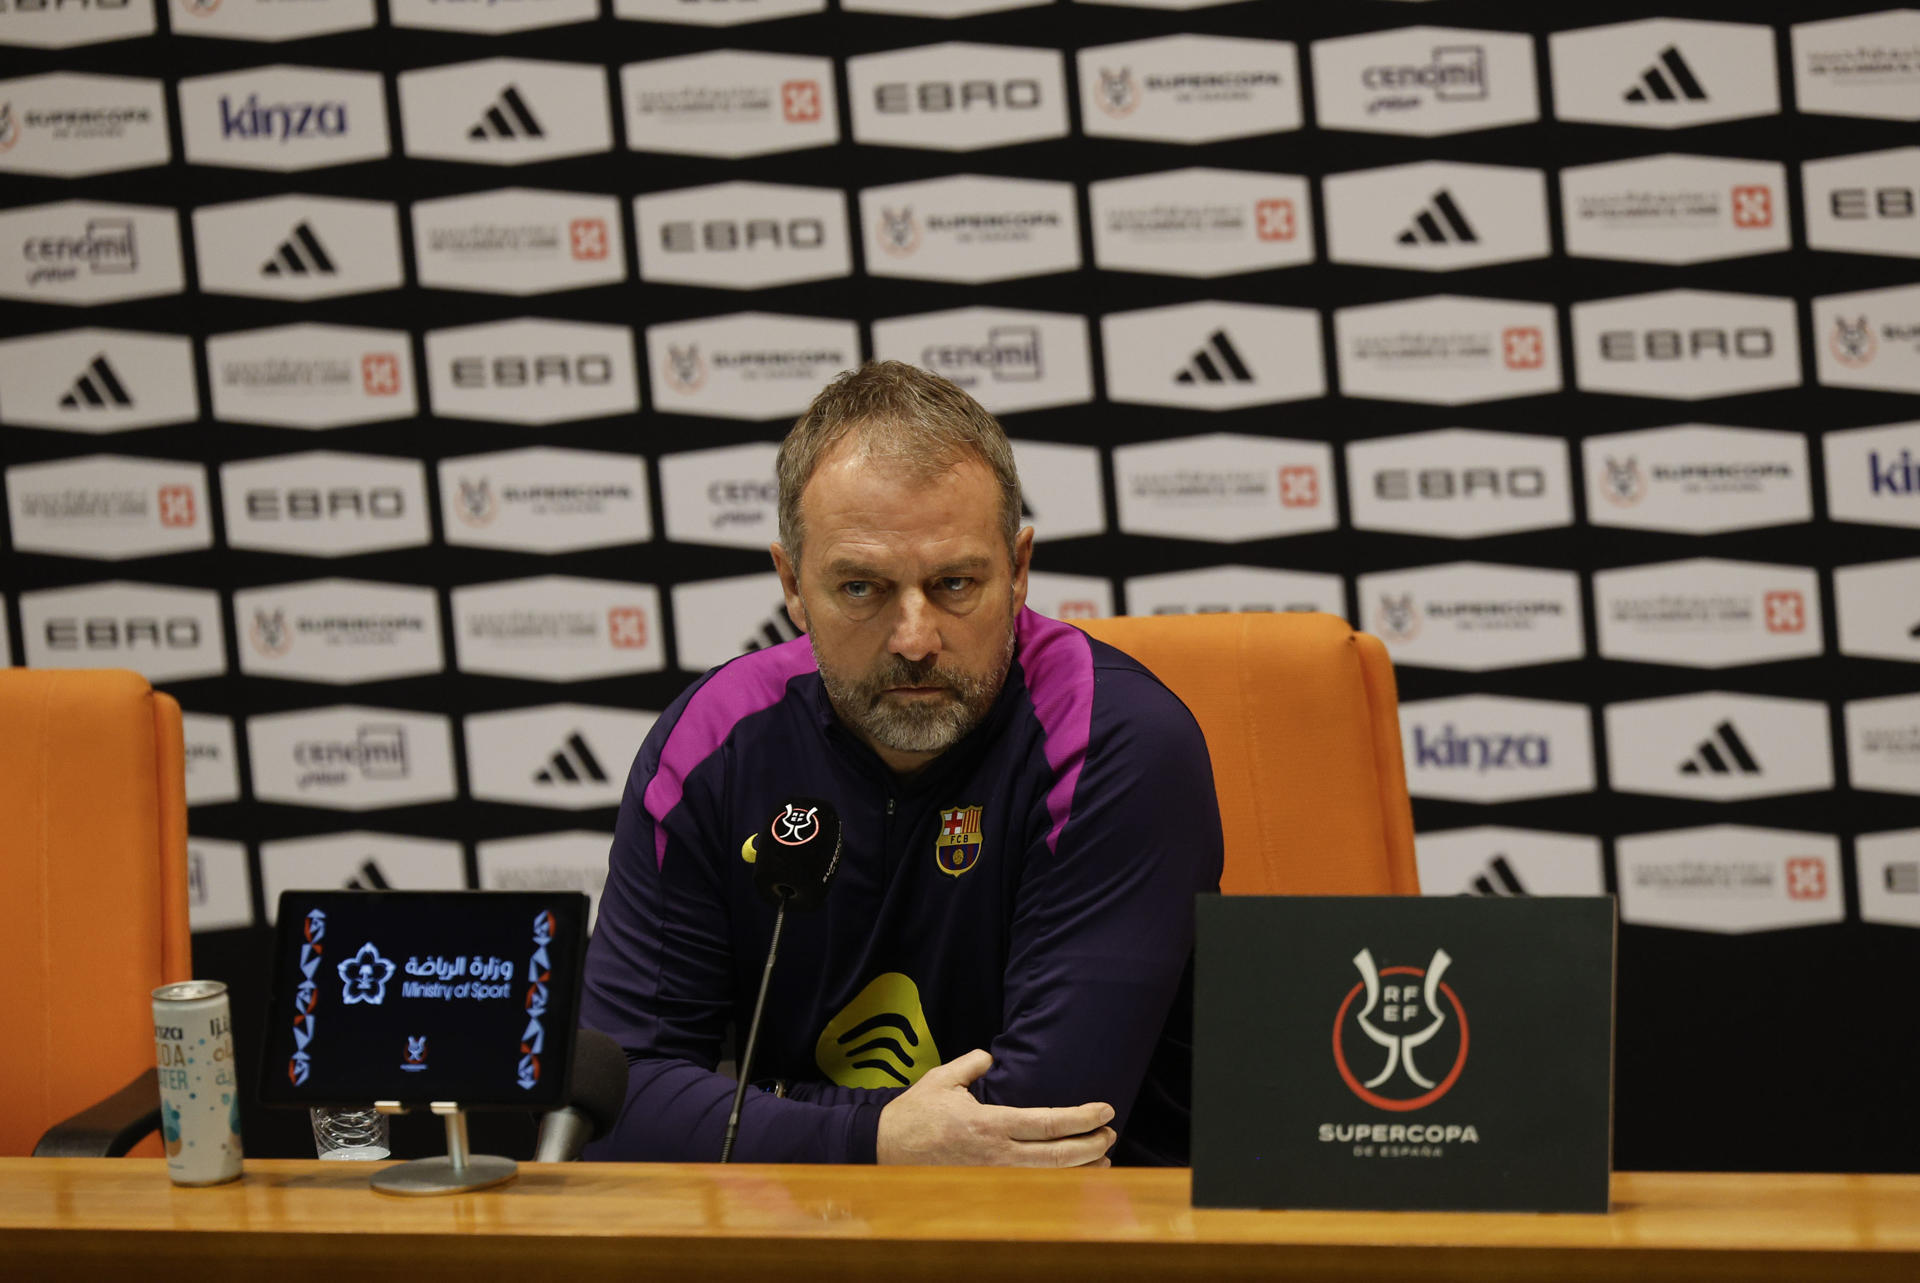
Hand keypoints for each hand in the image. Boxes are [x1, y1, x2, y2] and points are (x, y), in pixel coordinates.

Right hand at [876, 1048, 1116, 1166]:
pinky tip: (1071, 1179)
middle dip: (1092, 1146)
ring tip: (1103, 1159)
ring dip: (1080, 1170)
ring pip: (1049, 1179)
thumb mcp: (942, 1079)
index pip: (1049, 1123)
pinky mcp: (986, 1189)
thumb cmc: (914, 1114)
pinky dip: (1056, 1185)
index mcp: (990, 1123)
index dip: (1083, 1118)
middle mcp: (997, 1154)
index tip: (1105, 1111)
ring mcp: (993, 1177)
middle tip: (1111, 1135)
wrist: (883, 1151)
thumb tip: (990, 1057)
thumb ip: (971, 1064)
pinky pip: (1030, 1189)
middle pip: (1058, 1157)